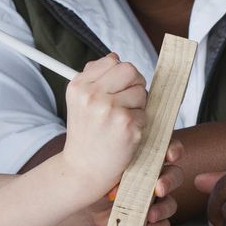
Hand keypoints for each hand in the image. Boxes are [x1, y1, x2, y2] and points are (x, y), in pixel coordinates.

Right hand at [60, 53, 146, 196]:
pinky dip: (140, 124)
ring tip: (121, 122)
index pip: (114, 61)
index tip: (116, 90)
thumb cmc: (86, 134)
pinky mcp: (127, 125)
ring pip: (142, 92)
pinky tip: (125, 135)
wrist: (83, 169)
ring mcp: (110, 110)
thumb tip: (114, 56)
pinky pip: (146, 114)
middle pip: (131, 71)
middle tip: (126, 104)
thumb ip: (95, 76)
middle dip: (134, 86)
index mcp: (79, 86)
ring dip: (138, 107)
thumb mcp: (80, 101)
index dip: (121, 76)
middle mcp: (92, 95)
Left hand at [61, 143, 185, 225]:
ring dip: (163, 208)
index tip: (170, 155)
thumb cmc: (98, 179)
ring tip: (150, 214)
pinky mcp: (149, 218)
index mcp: (147, 159)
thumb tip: (123, 183)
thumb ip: (120, 171)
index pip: (167, 149)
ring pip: (171, 202)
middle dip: (169, 181)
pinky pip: (163, 224)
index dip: (174, 150)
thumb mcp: (108, 171)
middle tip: (159, 188)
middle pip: (174, 176)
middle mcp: (154, 178)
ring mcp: (153, 200)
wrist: (87, 205)